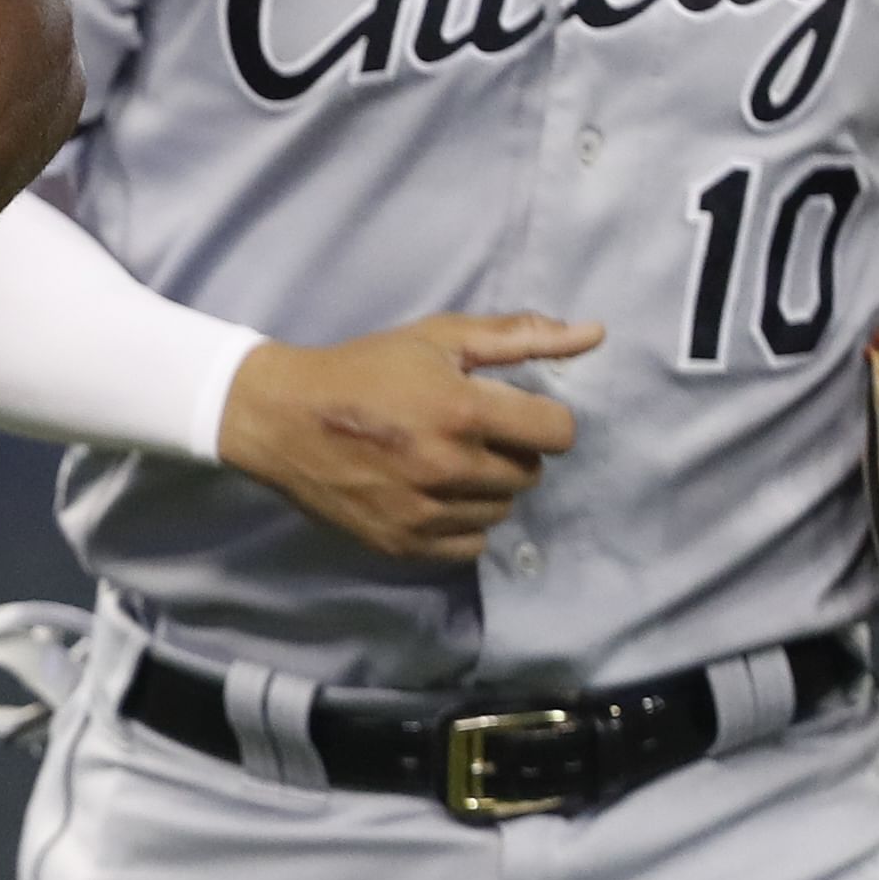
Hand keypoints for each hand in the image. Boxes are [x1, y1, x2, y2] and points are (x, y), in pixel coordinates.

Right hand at [215, 313, 605, 561]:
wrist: (283, 418)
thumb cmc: (365, 368)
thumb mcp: (438, 337)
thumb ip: (519, 337)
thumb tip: (595, 334)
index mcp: (462, 410)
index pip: (557, 434)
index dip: (544, 419)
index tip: (515, 411)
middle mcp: (449, 467)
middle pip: (530, 474)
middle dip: (510, 450)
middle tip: (467, 430)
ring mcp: (426, 513)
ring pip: (502, 510)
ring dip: (486, 487)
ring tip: (445, 460)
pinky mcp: (405, 544)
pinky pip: (470, 544)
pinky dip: (460, 520)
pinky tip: (430, 492)